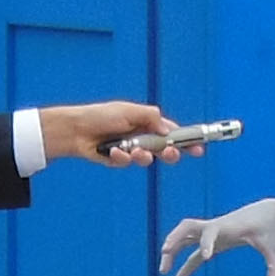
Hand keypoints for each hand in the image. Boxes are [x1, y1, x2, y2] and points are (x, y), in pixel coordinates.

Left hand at [42, 101, 203, 166]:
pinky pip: (127, 163)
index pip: (173, 133)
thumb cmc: (101, 115)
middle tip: (171, 154)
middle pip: (165, 150)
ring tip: (134, 151)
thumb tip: (169, 131)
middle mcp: (142, 137)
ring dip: (143, 156)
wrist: (76, 130)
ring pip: (147, 159)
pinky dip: (122, 158)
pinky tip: (114, 151)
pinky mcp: (119, 161)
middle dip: (170, 153)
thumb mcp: (129, 111)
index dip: (186, 141)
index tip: (198, 148)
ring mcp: (131, 150)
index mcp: (148, 124)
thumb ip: (152, 118)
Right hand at [160, 202, 274, 275]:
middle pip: (188, 227)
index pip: (212, 231)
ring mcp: (211, 232)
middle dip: (175, 238)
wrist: (265, 212)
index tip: (205, 257)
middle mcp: (216, 227)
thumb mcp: (274, 248)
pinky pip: (191, 251)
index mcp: (229, 227)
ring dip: (172, 249)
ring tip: (164, 271)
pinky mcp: (211, 240)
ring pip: (184, 236)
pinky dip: (183, 263)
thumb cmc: (269, 230)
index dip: (207, 242)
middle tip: (164, 253)